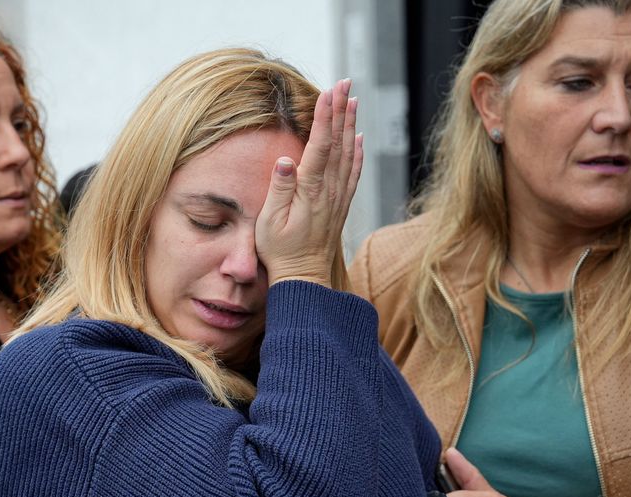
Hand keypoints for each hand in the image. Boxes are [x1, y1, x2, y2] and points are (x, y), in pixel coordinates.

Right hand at [255, 78, 363, 286]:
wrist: (304, 279)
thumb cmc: (281, 252)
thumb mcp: (270, 224)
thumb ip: (279, 190)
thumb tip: (285, 160)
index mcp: (311, 191)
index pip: (320, 146)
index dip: (325, 117)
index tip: (329, 92)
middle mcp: (329, 191)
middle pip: (338, 143)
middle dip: (341, 110)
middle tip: (345, 83)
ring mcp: (338, 197)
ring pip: (349, 153)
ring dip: (350, 125)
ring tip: (353, 100)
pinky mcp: (340, 205)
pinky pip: (353, 172)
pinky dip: (358, 152)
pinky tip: (359, 138)